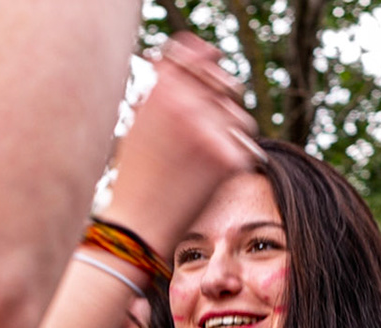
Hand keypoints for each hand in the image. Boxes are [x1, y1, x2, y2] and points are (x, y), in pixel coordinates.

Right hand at [99, 37, 261, 259]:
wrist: (136, 226)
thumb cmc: (135, 174)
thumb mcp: (141, 118)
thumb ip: (170, 82)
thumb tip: (205, 49)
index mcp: (160, 85)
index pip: (197, 53)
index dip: (203, 63)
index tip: (203, 84)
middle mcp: (185, 101)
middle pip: (223, 84)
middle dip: (219, 102)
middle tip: (202, 135)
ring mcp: (209, 128)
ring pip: (239, 116)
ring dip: (228, 133)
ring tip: (199, 160)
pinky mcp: (229, 156)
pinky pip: (245, 145)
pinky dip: (232, 158)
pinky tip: (206, 177)